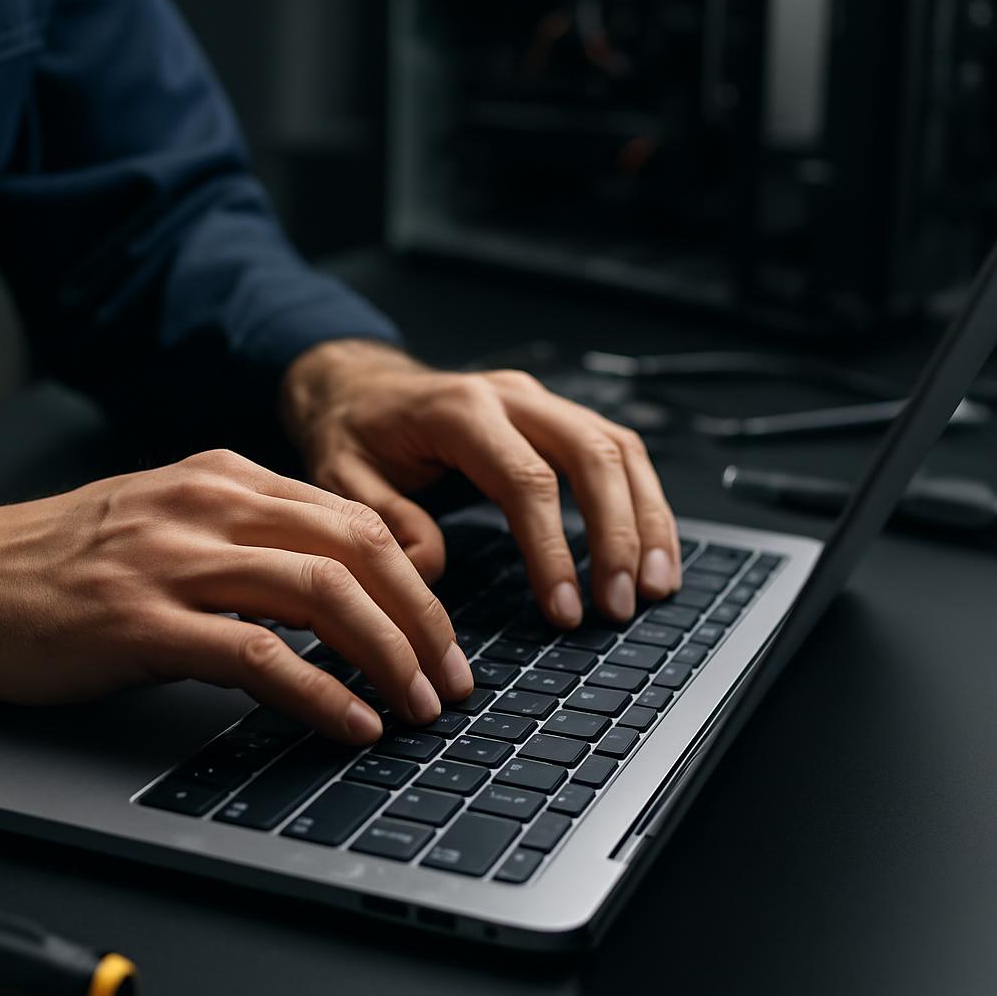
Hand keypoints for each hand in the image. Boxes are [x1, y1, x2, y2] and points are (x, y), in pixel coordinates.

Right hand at [0, 450, 474, 743]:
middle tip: (451, 680)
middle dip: (424, 620)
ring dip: (388, 656)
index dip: (417, 582)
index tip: (442, 636)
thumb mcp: (159, 521)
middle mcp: (207, 504)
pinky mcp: (140, 621)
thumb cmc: (51, 561)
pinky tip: (348, 721)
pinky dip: (320, 691)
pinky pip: (258, 654)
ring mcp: (173, 559)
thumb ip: (239, 539)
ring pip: (323, 592)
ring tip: (417, 707)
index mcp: (220, 477)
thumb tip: (329, 593)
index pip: (354, 517)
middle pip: (359, 548)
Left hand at [281, 339, 680, 625]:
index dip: (552, 548)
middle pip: (591, 456)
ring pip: (618, 450)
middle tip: (621, 604)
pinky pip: (617, 453)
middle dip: (617, 535)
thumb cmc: (353, 432)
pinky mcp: (555, 417)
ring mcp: (540, 402)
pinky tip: (652, 552)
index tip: (564, 608)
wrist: (357, 387)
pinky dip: (643, 502)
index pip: (526, 479)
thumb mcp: (342, 479)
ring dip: (646, 519)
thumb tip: (430, 569)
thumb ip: (386, 521)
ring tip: (655, 587)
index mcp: (459, 410)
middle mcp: (511, 396)